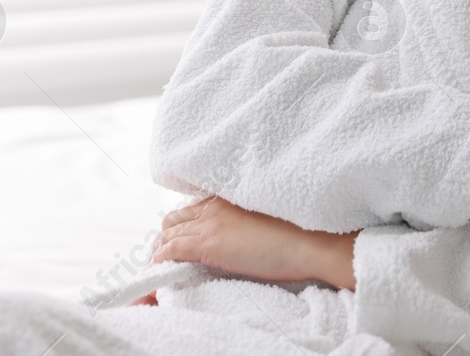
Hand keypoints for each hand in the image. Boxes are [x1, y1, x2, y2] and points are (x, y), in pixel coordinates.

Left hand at [150, 195, 357, 289]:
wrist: (309, 242)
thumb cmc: (299, 232)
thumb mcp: (266, 218)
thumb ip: (244, 220)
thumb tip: (238, 237)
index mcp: (231, 196)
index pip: (193, 207)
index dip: (184, 224)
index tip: (183, 238)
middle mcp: (216, 205)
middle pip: (175, 217)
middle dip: (168, 236)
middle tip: (170, 255)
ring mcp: (210, 223)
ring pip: (167, 234)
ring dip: (161, 249)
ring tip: (163, 266)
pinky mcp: (206, 244)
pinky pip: (169, 251)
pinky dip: (160, 261)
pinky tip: (162, 272)